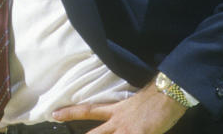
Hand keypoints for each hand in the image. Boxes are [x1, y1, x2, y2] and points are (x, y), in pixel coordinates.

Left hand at [51, 82, 187, 133]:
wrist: (168, 92)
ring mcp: (128, 130)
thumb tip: (121, 118)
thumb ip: (124, 112)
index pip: (88, 111)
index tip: (54, 114)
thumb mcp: (134, 103)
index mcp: (116, 110)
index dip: (70, 112)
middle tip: (65, 132)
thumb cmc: (155, 97)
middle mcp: (119, 121)